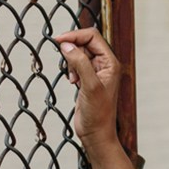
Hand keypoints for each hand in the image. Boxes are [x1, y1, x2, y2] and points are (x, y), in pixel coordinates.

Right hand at [54, 28, 120, 147]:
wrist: (96, 133)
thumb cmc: (98, 113)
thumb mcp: (89, 86)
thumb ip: (80, 64)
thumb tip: (67, 45)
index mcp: (111, 62)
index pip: (92, 37)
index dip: (75, 36)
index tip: (58, 41)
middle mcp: (105, 65)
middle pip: (85, 43)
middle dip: (72, 49)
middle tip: (64, 61)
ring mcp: (96, 72)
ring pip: (79, 54)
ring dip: (71, 61)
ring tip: (73, 78)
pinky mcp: (87, 80)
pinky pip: (76, 65)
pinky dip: (71, 69)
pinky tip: (73, 82)